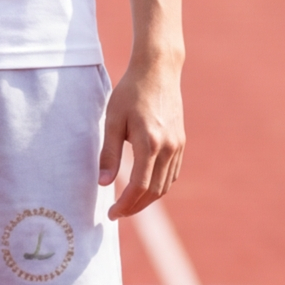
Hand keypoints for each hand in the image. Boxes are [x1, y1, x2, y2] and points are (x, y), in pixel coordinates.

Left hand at [99, 56, 183, 218]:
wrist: (158, 70)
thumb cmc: (130, 92)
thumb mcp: (112, 120)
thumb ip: (108, 153)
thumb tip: (103, 183)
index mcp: (150, 143)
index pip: (138, 186)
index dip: (124, 204)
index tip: (111, 214)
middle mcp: (169, 148)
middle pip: (154, 192)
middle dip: (135, 207)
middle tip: (117, 214)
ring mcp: (178, 146)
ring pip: (165, 186)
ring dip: (147, 200)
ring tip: (128, 204)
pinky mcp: (181, 142)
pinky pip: (172, 174)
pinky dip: (159, 187)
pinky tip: (144, 188)